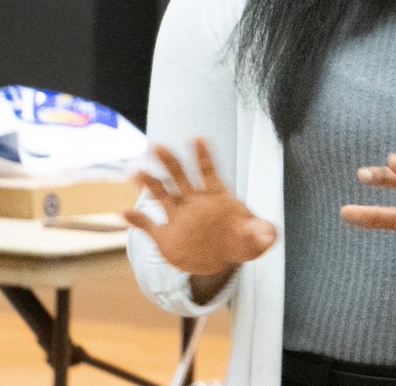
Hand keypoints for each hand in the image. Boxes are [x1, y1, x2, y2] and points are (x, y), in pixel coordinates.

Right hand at [124, 138, 276, 276]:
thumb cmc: (241, 240)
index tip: (198, 138)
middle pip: (181, 177)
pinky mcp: (166, 236)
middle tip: (159, 146)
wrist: (223, 257)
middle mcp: (195, 201)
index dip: (204, 155)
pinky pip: (149, 226)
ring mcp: (179, 216)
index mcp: (216, 197)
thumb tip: (269, 235)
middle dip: (171, 162)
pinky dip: (138, 220)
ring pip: (162, 195)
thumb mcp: (255, 239)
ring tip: (138, 173)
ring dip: (151, 183)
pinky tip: (125, 214)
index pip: (209, 171)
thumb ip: (260, 234)